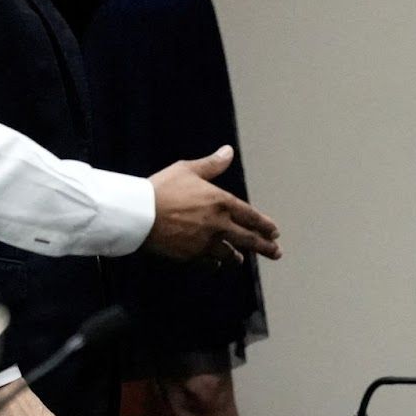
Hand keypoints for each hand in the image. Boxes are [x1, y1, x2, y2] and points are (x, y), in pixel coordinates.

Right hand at [146, 146, 280, 262]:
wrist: (140, 214)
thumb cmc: (163, 188)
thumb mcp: (188, 170)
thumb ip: (212, 164)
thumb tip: (228, 151)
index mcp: (221, 202)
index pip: (250, 216)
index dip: (264, 225)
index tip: (274, 231)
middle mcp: (218, 225)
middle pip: (248, 239)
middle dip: (264, 247)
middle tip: (276, 252)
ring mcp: (205, 243)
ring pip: (229, 254)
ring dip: (237, 257)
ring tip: (242, 260)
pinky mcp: (191, 256)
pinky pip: (208, 263)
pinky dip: (215, 264)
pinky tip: (216, 264)